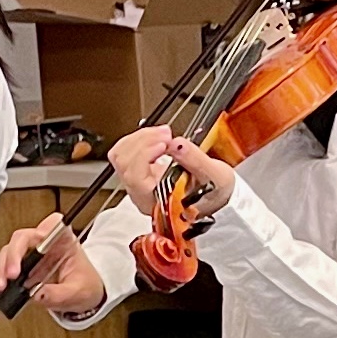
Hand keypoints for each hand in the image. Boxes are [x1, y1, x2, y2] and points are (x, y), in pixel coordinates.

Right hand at [0, 212, 103, 320]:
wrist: (86, 296)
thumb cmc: (86, 287)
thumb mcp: (77, 293)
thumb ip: (57, 294)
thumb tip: (36, 294)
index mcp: (64, 241)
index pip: (51, 225)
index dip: (40, 230)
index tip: (35, 246)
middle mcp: (46, 243)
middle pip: (22, 238)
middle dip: (13, 256)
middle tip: (11, 275)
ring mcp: (33, 253)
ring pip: (11, 251)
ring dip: (3, 268)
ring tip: (1, 286)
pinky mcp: (25, 265)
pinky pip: (8, 265)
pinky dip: (1, 276)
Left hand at [109, 124, 234, 215]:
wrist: (216, 198)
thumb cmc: (215, 195)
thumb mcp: (216, 177)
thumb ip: (196, 161)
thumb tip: (178, 144)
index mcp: (159, 203)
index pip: (136, 179)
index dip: (144, 156)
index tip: (165, 144)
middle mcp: (143, 196)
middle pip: (124, 163)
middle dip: (144, 141)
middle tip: (167, 134)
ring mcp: (138, 184)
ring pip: (120, 156)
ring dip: (140, 138)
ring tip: (163, 134)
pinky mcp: (138, 171)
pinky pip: (125, 152)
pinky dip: (138, 138)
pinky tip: (156, 137)